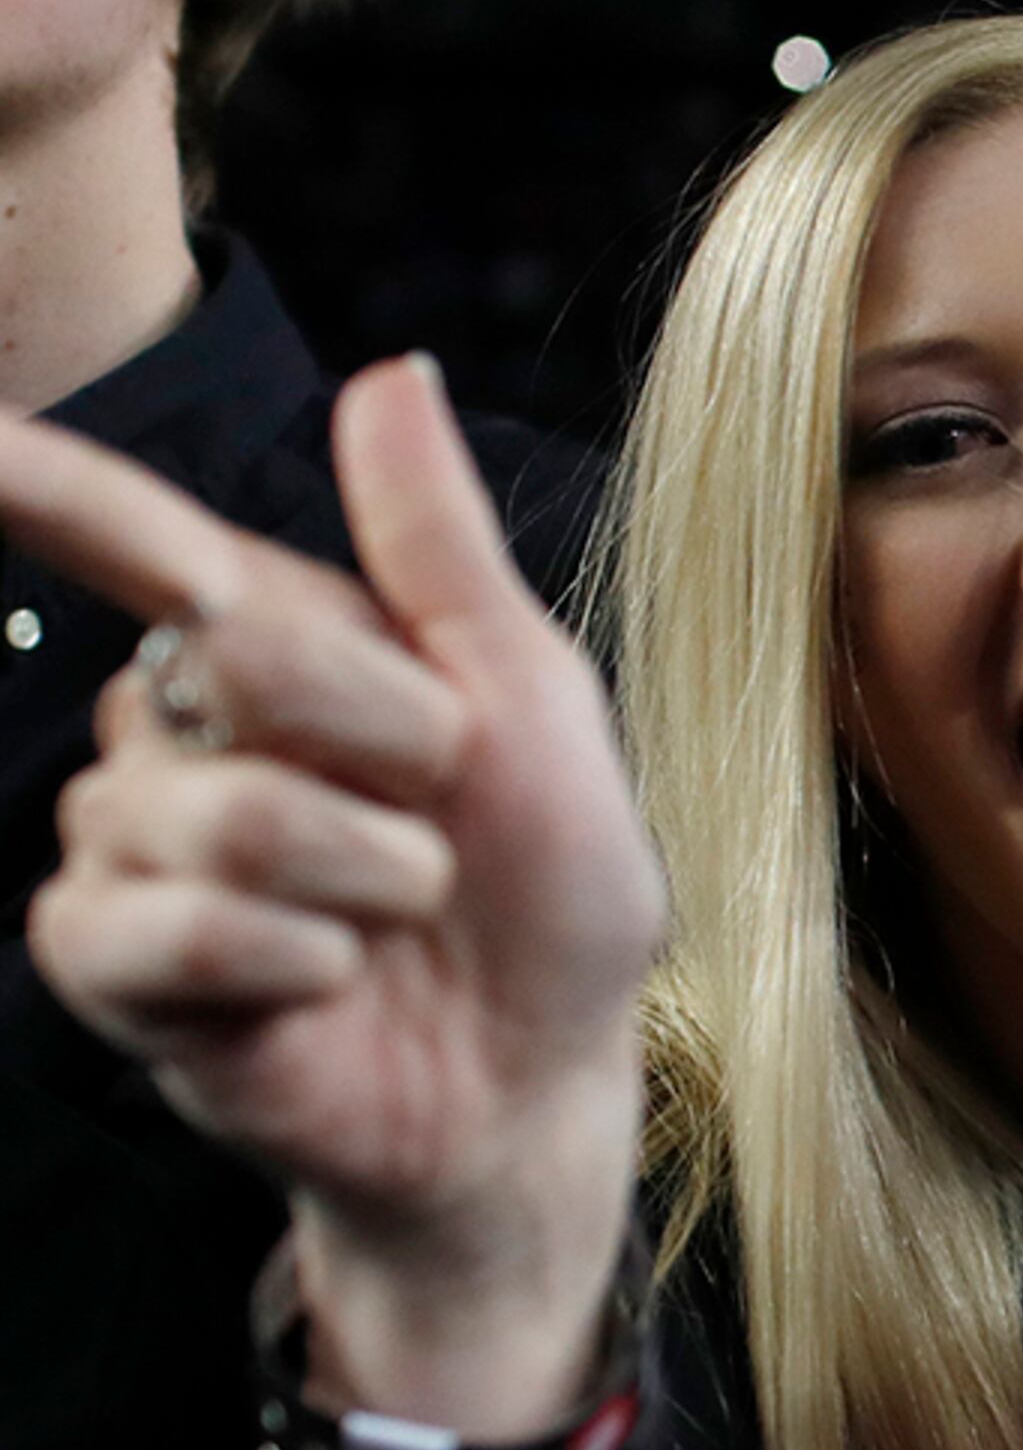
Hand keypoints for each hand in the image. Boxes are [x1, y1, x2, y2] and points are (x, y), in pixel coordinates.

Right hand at [20, 358, 665, 1433]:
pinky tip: (324, 986)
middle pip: (231, 658)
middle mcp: (177, 728)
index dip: (49, 483)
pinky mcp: (109, 964)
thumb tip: (390, 373)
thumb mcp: (530, 704)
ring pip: (217, 812)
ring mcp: (128, 846)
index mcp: (275, 644)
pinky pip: (170, 929)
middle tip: (443, 820)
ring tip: (396, 921)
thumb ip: (443, 549)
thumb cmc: (546, 891)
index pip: (138, 538)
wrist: (542, 1076)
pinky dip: (293, 961)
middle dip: (392, 740)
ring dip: (365, 875)